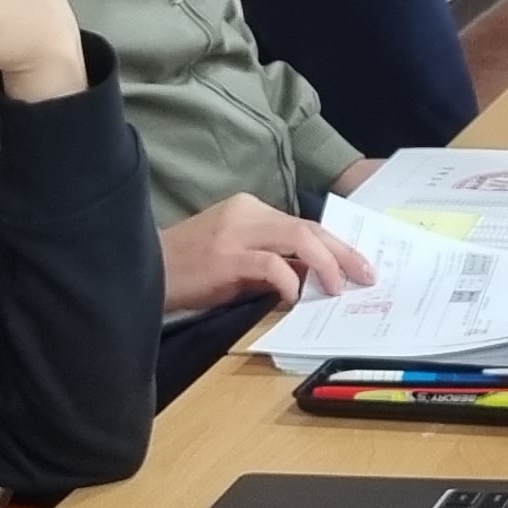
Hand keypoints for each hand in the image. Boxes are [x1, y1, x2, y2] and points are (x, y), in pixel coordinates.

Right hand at [158, 193, 376, 312]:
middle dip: (343, 253)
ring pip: (299, 238)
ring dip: (326, 265)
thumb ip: (273, 262)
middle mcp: (247, 212)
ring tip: (339, 288)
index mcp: (251, 209)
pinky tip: (296, 298)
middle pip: (309, 227)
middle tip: (366, 275)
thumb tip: (314, 279)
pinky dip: (290, 281)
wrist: (141, 269)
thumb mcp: (237, 260)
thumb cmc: (189, 269)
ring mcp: (237, 232)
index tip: (359, 265)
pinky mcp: (226, 256)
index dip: (336, 246)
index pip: (304, 224)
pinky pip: (271, 264)